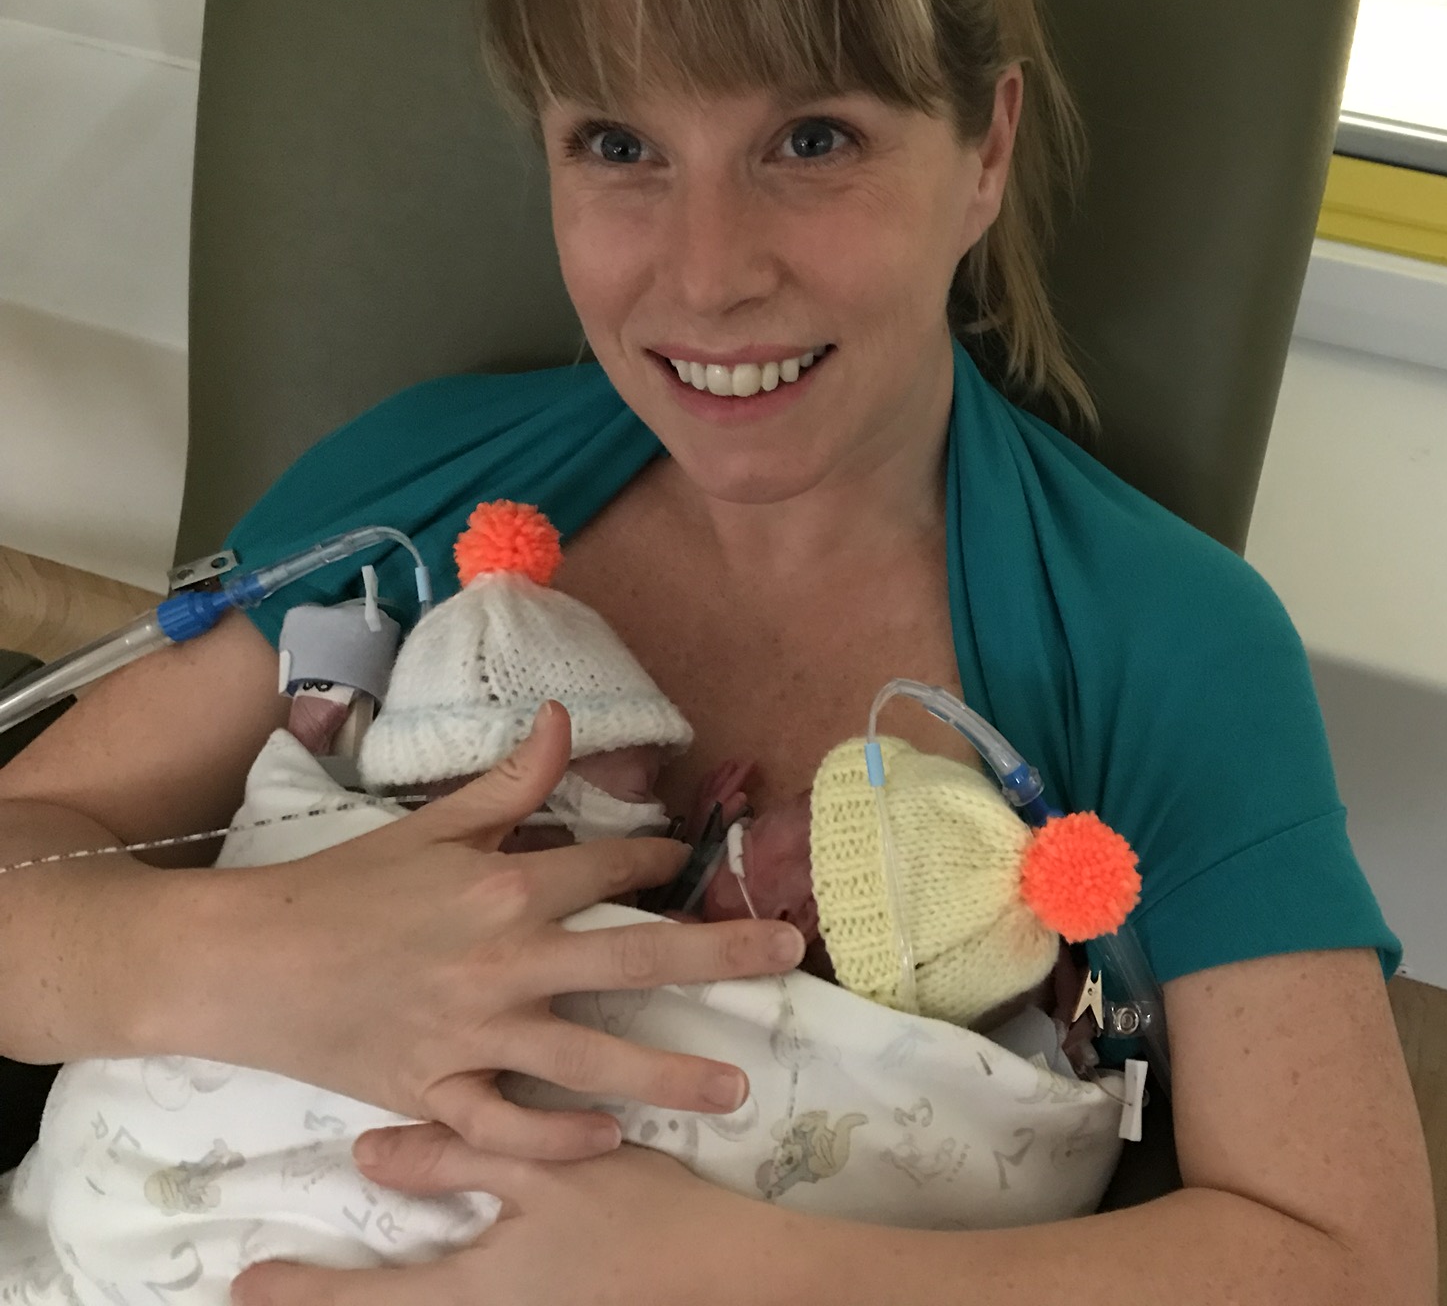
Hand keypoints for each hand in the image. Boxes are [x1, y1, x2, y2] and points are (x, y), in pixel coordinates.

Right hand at [190, 703, 807, 1158]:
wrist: (241, 962)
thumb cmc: (339, 889)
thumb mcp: (429, 825)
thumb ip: (512, 783)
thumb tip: (568, 719)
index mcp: (506, 888)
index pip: (611, 869)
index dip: (661, 860)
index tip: (693, 863)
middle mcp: (505, 961)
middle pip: (634, 957)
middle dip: (721, 956)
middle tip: (787, 957)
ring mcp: (473, 1033)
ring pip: (591, 1058)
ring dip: (669, 1074)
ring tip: (736, 1089)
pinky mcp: (435, 1091)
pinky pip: (508, 1125)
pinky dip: (558, 1139)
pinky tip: (612, 1143)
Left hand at [232, 1123, 795, 1305]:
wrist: (730, 1280)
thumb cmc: (643, 1224)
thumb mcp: (553, 1179)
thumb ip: (462, 1162)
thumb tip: (369, 1156)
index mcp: (470, 1295)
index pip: (362, 1305)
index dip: (300, 1296)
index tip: (244, 1286)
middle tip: (268, 1288)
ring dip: (384, 1300)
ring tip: (339, 1286)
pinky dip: (437, 1292)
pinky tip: (448, 1264)